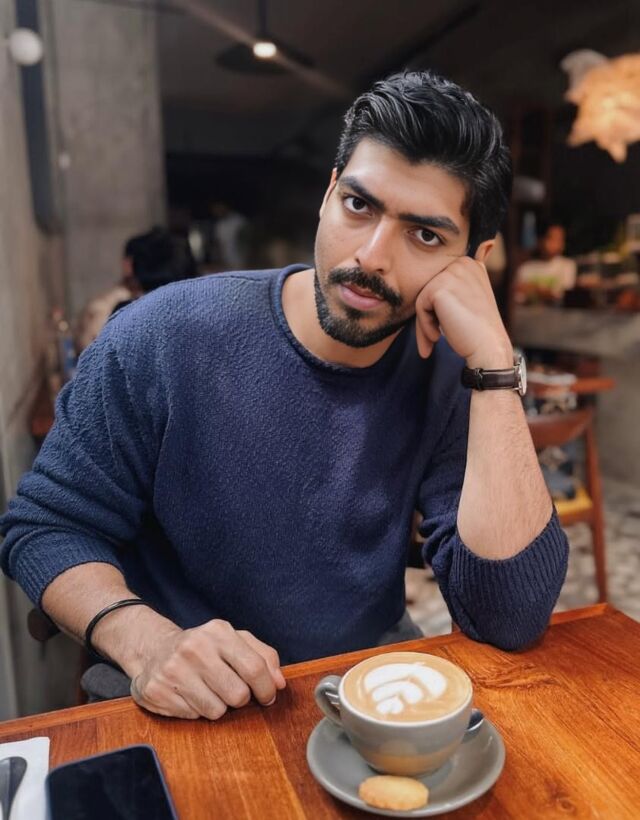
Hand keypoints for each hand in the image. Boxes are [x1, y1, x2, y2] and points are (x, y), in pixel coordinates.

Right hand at [129, 619, 285, 719]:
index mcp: (218, 631)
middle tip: (231, 690)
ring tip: (208, 690)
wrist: (154, 649)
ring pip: (216, 711)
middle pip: (237, 695)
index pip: (254, 667)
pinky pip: (193, 716)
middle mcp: (194, 647)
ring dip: (218, 706)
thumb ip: (264, 656)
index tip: (268, 696)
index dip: (266, 688)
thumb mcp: (235, 640)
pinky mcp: (157, 691)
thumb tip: (280, 683)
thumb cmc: (205, 648)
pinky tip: (189, 694)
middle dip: (241, 699)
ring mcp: (173, 669)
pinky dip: (197, 710)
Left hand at [414, 254, 511, 366]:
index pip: (439, 284)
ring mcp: (452, 273)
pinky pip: (420, 306)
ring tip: (436, 338)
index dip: (438, 310)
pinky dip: (424, 325)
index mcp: (469, 264)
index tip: (445, 327)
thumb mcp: (468, 299)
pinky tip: (438, 336)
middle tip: (435, 337)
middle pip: (429, 290)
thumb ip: (455, 286)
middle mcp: (462, 263)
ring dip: (425, 323)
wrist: (489, 347)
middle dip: (428, 316)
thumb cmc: (477, 329)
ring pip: (422, 298)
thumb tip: (451, 273)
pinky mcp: (440, 287)